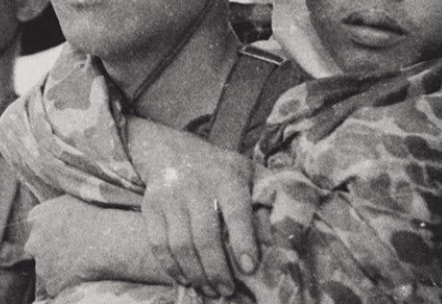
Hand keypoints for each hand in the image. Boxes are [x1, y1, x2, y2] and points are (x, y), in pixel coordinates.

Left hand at [24, 195, 170, 294]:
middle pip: (36, 247)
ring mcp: (42, 264)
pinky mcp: (52, 283)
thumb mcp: (78, 195)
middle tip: (72, 250)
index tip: (64, 231)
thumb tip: (57, 181)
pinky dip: (64, 284)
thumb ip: (62, 201)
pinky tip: (82, 276)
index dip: (50, 228)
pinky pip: (54, 287)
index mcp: (38, 216)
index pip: (35, 223)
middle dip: (49, 249)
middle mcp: (34, 240)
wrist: (113, 240)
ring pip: (45, 269)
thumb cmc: (103, 213)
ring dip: (57, 268)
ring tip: (81, 264)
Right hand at [127, 118, 258, 298]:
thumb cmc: (223, 171)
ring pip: (180, 244)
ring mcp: (171, 196)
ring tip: (209, 289)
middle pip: (205, 236)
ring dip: (195, 273)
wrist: (174, 152)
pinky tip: (185, 279)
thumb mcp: (251, 174)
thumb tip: (290, 234)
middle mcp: (197, 186)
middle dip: (217, 269)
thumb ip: (272, 199)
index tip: (249, 268)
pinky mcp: (151, 207)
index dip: (243, 242)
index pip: (236, 212)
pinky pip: (158, 244)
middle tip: (227, 290)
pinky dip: (171, 267)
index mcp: (228, 177)